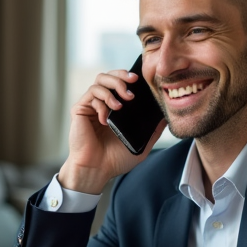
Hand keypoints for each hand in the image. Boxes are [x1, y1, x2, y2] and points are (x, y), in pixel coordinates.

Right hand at [58, 69, 166, 194]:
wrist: (97, 170)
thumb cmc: (115, 160)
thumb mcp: (141, 144)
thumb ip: (153, 130)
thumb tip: (166, 116)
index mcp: (114, 109)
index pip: (120, 83)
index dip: (128, 76)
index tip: (139, 79)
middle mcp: (101, 104)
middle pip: (108, 76)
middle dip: (121, 76)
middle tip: (132, 83)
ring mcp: (90, 106)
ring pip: (99, 80)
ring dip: (113, 86)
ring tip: (122, 103)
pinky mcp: (80, 110)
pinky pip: (91, 95)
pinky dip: (102, 103)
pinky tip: (106, 119)